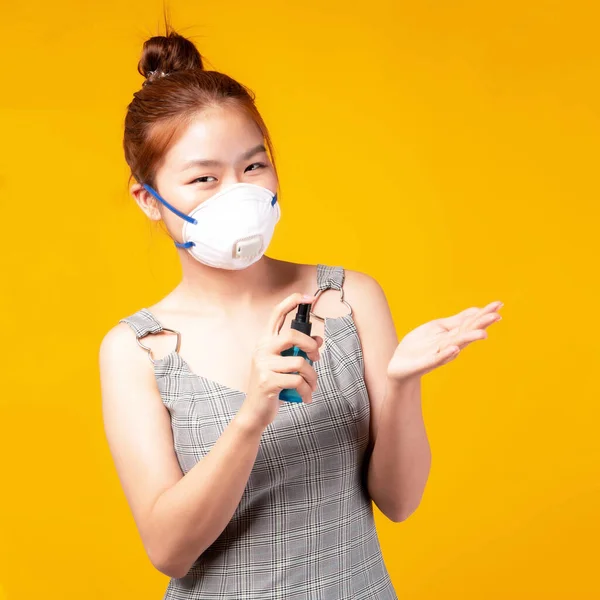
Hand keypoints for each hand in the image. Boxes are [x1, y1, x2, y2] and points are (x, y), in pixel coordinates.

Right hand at [240, 292, 323, 430]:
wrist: (255, 411)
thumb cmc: (272, 385)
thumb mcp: (284, 365)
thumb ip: (298, 350)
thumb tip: (319, 338)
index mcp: (265, 341)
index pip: (277, 314)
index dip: (292, 302)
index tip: (308, 297)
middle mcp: (262, 349)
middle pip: (292, 335)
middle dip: (311, 346)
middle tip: (316, 358)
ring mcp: (263, 365)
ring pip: (300, 362)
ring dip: (312, 376)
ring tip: (311, 385)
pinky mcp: (267, 381)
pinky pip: (297, 381)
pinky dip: (307, 390)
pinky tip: (306, 396)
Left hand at [387, 300, 503, 381]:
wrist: (400, 365)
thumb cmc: (420, 345)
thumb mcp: (439, 327)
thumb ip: (457, 321)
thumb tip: (478, 309)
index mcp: (453, 335)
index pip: (470, 322)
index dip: (484, 314)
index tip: (499, 304)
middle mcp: (450, 344)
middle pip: (467, 332)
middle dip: (481, 325)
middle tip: (496, 316)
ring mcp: (439, 354)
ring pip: (456, 345)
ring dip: (469, 339)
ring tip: (483, 334)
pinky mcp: (426, 363)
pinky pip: (437, 358)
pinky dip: (446, 354)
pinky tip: (454, 349)